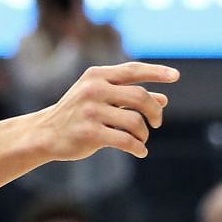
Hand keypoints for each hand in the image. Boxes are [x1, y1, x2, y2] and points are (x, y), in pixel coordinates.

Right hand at [39, 62, 177, 161]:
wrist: (45, 134)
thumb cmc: (77, 114)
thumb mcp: (101, 99)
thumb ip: (129, 97)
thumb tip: (164, 99)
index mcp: (96, 76)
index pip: (132, 70)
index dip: (156, 72)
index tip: (176, 76)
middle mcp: (93, 90)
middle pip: (140, 97)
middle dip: (154, 111)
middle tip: (157, 122)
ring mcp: (90, 111)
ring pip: (135, 121)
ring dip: (144, 133)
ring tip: (142, 139)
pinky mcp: (89, 133)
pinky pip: (126, 141)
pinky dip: (138, 147)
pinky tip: (141, 151)